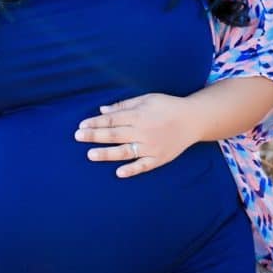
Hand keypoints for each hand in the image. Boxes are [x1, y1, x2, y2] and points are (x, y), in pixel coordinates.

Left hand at [74, 93, 201, 177]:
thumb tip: (102, 110)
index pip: (113, 119)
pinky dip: (132, 170)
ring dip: (107, 153)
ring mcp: (151, 146)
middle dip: (95, 136)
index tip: (81, 125)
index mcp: (140, 115)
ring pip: (125, 151)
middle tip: (78, 137)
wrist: (194, 120)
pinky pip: (143, 165)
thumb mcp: (147, 99)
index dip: (96, 122)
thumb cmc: (168, 106)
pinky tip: (119, 173)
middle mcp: (144, 131)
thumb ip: (124, 105)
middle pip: (115, 134)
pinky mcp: (159, 158)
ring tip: (90, 155)